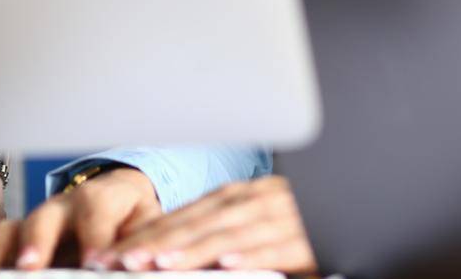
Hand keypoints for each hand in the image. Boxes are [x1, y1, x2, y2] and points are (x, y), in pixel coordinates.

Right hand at [0, 166, 160, 269]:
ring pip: (12, 225)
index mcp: (102, 198)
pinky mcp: (17, 231)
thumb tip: (142, 262)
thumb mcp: (147, 224)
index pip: (97, 211)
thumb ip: (142, 243)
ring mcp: (37, 216)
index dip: (93, 236)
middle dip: (36, 242)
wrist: (118, 197)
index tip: (93, 262)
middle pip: (46, 216)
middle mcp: (64, 204)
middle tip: (29, 266)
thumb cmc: (133, 217)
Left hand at [101, 176, 314, 273]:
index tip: (112, 254)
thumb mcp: (250, 220)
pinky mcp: (309, 236)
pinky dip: (251, 252)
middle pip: (198, 222)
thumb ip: (214, 231)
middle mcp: (255, 200)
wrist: (349, 196)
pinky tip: (228, 263)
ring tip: (162, 264)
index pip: (183, 216)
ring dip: (194, 249)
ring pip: (231, 233)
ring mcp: (282, 214)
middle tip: (122, 261)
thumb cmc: (296, 220)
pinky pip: (277, 245)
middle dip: (158, 242)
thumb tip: (164, 250)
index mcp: (237, 197)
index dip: (147, 234)